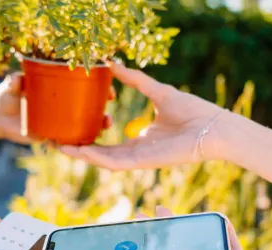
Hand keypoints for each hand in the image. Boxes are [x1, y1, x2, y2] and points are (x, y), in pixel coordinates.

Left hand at [0, 73, 113, 143]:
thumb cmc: (5, 95)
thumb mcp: (10, 87)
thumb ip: (13, 83)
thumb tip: (16, 79)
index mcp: (59, 88)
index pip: (85, 87)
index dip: (101, 89)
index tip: (110, 93)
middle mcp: (63, 104)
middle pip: (89, 109)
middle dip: (103, 114)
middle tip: (108, 119)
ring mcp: (59, 121)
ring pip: (82, 126)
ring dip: (94, 130)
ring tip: (100, 134)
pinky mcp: (51, 135)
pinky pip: (67, 141)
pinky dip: (75, 145)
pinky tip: (84, 149)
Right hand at [59, 62, 224, 170]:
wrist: (213, 128)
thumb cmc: (193, 112)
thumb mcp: (158, 92)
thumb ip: (137, 81)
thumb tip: (115, 65)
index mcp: (142, 139)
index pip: (110, 143)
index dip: (90, 138)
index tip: (75, 129)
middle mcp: (138, 151)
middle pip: (102, 154)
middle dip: (80, 150)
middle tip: (58, 142)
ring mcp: (141, 159)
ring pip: (104, 161)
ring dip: (83, 156)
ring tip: (62, 148)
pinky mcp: (145, 161)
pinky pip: (116, 163)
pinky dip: (98, 158)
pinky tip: (82, 151)